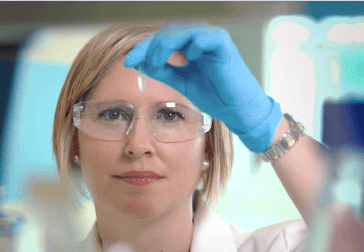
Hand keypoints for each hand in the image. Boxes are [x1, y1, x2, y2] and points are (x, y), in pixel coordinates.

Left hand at [124, 22, 282, 152]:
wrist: (235, 109)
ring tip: (158, 62)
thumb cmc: (213, 94)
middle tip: (141, 63)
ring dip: (165, 45)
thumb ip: (161, 71)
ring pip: (182, 31)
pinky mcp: (223, 45)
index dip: (143, 49)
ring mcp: (211, 39)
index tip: (128, 62)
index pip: (161, 40)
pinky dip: (193, 46)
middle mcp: (199, 38)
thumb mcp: (179, 81)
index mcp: (189, 45)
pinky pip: (204, 37)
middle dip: (150, 47)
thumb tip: (139, 63)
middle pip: (168, 32)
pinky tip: (188, 59)